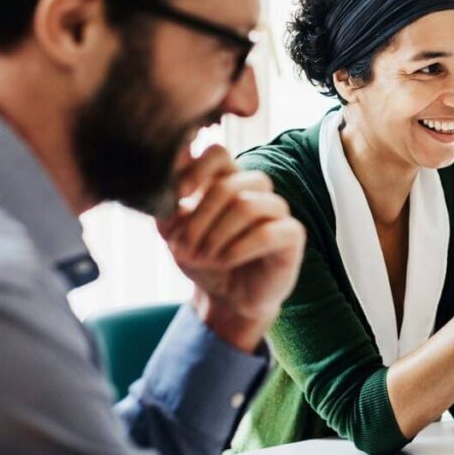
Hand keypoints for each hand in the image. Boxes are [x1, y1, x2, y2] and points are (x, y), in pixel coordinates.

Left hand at [157, 144, 304, 351]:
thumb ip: (167, 203)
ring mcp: (277, 209)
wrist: (227, 300)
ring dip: (217, 236)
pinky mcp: (292, 234)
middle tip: (183, 247)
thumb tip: (161, 172)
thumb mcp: (175, 233)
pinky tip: (225, 261)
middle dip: (199, 219)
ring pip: (247, 206)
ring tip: (204, 258)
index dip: (197, 169)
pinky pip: (267, 232)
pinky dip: (238, 248)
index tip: (179, 195)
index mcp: (227, 180)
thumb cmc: (203, 260)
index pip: (218, 154)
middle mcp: (255, 190)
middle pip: (228, 185)